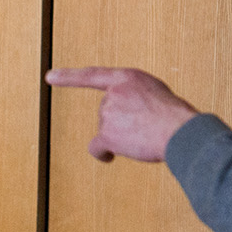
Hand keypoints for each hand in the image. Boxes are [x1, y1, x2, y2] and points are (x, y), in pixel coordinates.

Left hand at [44, 66, 199, 162]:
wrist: (181, 132)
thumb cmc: (176, 116)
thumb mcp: (156, 93)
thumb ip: (134, 97)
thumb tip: (125, 116)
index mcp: (127, 77)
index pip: (92, 76)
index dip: (69, 77)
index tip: (49, 76)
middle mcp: (113, 93)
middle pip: (107, 112)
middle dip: (123, 122)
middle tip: (147, 125)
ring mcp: (108, 113)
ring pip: (107, 130)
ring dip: (122, 136)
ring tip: (145, 135)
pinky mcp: (107, 134)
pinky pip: (96, 146)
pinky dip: (102, 152)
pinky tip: (109, 156)